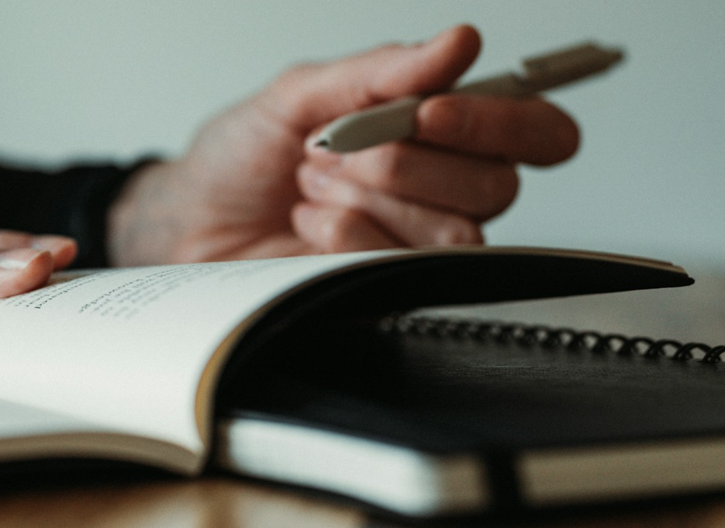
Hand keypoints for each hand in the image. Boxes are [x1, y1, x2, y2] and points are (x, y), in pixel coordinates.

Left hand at [107, 25, 580, 264]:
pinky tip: (309, 223)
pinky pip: (402, 263)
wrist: (189, 218)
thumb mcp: (300, 93)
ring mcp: (418, 243)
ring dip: (368, 197)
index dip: (499, 121)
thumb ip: (382, 71)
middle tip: (336, 149)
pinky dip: (346, 234)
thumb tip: (457, 42)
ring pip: (456, 230)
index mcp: (442, 129)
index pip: (536, 128)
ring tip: (312, 183)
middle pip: (497, 182)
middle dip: (405, 161)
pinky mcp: (387, 287)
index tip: (429, 111)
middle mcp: (445, 188)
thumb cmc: (243, 154)